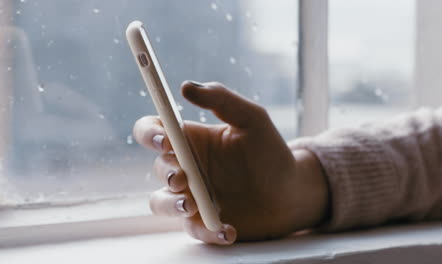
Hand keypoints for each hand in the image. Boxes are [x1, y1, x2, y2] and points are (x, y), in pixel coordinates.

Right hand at [133, 81, 328, 244]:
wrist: (290, 191)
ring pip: (160, 202)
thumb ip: (222, 99)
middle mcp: (186, 167)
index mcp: (192, 139)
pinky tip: (228, 229)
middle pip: (158, 167)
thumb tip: (186, 86)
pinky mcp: (203, 222)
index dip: (150, 133)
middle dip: (166, 172)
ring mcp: (192, 196)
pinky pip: (192, 230)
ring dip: (170, 204)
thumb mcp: (252, 118)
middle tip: (182, 176)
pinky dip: (207, 231)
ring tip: (192, 204)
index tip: (164, 139)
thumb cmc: (270, 152)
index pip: (154, 130)